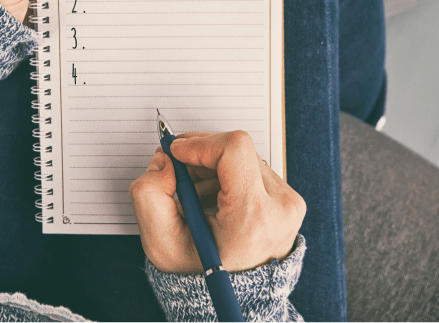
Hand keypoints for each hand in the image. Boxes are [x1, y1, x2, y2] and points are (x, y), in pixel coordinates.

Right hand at [130, 130, 305, 273]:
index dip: (199, 143)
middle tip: (179, 175)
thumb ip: (149, 193)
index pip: (234, 150)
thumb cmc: (200, 271)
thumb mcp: (160, 241)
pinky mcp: (289, 199)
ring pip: (244, 156)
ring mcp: (289, 202)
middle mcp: (280, 207)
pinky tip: (215, 199)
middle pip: (237, 149)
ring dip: (213, 167)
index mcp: (254, 218)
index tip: (176, 153)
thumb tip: (166, 158)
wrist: (235, 295)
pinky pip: (253, 167)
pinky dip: (228, 175)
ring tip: (198, 196)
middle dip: (200, 155)